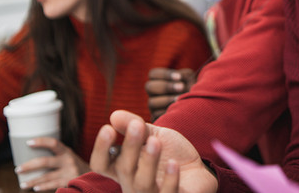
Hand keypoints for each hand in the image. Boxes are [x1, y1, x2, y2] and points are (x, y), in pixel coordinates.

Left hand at [14, 136, 89, 190]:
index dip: (40, 141)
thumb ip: (56, 157)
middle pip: (45, 161)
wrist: (94, 178)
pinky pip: (53, 185)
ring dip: (32, 181)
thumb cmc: (75, 168)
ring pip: (46, 176)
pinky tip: (35, 189)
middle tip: (18, 169)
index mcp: (66, 151)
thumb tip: (32, 157)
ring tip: (22, 184)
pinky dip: (43, 187)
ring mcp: (69, 171)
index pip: (53, 143)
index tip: (28, 142)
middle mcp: (68, 160)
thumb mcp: (69, 158)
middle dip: (29, 165)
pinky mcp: (70, 181)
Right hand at [90, 109, 216, 192]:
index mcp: (123, 167)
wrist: (197, 170)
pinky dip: (170, 179)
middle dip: (129, 146)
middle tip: (137, 125)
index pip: (101, 163)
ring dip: (148, 161)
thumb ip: (135, 126)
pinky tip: (174, 163)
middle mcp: (132, 184)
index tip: (107, 128)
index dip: (101, 149)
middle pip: (124, 169)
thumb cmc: (169, 153)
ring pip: (143, 184)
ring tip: (155, 141)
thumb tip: (114, 115)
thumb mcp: (153, 135)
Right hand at [146, 68, 195, 119]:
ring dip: (167, 100)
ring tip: (180, 99)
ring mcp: (153, 106)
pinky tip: (177, 110)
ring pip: (151, 102)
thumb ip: (184, 76)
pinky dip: (167, 112)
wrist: (197, 106)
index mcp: (159, 80)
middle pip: (149, 86)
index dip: (165, 74)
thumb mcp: (190, 79)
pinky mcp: (156, 118)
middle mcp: (154, 93)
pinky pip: (156, 116)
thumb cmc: (192, 89)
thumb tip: (180, 78)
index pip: (153, 74)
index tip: (179, 77)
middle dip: (166, 86)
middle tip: (181, 87)